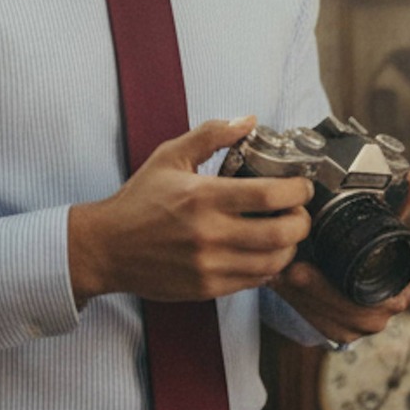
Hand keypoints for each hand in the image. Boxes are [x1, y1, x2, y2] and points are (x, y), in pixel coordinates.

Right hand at [68, 117, 310, 307]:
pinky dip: (267, 268)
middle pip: (280, 234)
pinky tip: (263, 253)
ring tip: (286, 234)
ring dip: (289, 248)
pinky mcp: (206, 288)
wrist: (107, 247)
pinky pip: (253, 282)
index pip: (268, 195)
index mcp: (203, 196)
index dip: (297, 191)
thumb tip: (248, 120)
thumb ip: (211, 135)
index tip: (302, 186)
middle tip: (300, 213)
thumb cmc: (139, 201)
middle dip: (301, 223)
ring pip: (272, 263)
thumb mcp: (170, 156)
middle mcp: (209, 234)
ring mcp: (209, 265)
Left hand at [269, 167, 409, 344]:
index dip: (335, 287)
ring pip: (329, 322)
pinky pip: (319, 326)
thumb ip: (397, 203)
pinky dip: (300, 307)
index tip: (305, 266)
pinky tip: (282, 288)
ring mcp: (361, 328)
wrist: (357, 276)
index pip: (373, 298)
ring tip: (278, 276)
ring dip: (301, 299)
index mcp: (400, 289)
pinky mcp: (340, 334)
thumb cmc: (371, 248)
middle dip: (313, 293)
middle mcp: (383, 314)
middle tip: (286, 271)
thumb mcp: (381, 226)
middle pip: (348, 313)